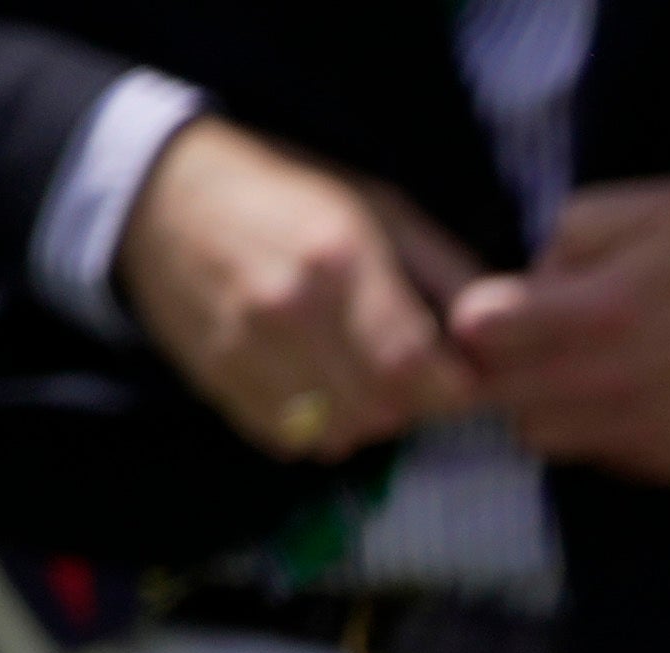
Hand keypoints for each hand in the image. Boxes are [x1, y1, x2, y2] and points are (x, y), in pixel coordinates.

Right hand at [119, 116, 483, 465]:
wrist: (166, 193)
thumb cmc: (291, 197)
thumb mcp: (381, 209)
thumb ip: (447, 274)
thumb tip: (503, 340)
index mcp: (341, 259)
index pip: (418, 368)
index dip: (450, 387)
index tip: (453, 375)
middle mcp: (290, 309)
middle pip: (385, 411)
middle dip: (410, 405)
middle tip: (403, 371)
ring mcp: (246, 347)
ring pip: (341, 435)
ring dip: (363, 419)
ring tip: (354, 373)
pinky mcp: (216, 378)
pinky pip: (290, 441)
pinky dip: (314, 427)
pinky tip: (310, 382)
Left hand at [451, 181, 669, 484]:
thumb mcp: (651, 207)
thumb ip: (571, 234)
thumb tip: (533, 280)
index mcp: (595, 311)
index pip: (476, 333)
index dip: (473, 319)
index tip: (491, 310)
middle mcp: (607, 385)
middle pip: (498, 397)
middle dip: (499, 370)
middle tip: (525, 345)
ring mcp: (638, 434)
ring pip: (541, 435)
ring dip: (544, 405)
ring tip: (577, 373)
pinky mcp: (668, 466)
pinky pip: (600, 455)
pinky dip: (599, 429)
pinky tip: (633, 395)